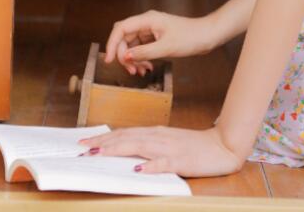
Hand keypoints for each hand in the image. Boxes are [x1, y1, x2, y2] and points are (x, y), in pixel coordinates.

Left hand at [77, 125, 242, 176]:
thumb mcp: (167, 144)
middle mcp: (158, 137)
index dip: (103, 138)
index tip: (85, 143)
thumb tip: (125, 153)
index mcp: (154, 133)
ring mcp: (169, 147)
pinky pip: (164, 163)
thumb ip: (148, 147)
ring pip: (139, 147)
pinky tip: (139, 170)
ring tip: (100, 154)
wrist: (221, 146)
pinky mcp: (181, 160)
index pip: (124, 134)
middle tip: (83, 149)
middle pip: (126, 138)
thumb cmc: (193, 147)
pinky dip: (151, 166)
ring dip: (118, 150)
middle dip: (103, 144)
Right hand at [105, 10, 214, 76]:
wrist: (208, 36)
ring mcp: (152, 30)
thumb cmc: (190, 37)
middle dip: (124, 55)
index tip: (110, 60)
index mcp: (147, 19)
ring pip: (133, 44)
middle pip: (125, 37)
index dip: (112, 43)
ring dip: (134, 59)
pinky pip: (142, 48)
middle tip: (130, 71)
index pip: (121, 28)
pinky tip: (147, 68)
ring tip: (141, 72)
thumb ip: (144, 52)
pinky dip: (142, 58)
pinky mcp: (157, 37)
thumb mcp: (166, 48)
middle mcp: (147, 22)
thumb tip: (125, 57)